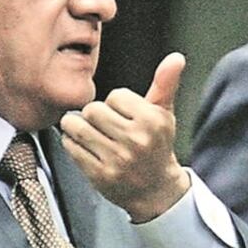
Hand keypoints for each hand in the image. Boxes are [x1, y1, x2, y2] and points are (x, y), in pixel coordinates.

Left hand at [60, 52, 189, 221]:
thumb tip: (176, 58)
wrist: (156, 190)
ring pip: (78, 128)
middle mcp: (136, 140)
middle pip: (93, 110)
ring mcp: (117, 159)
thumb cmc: (157, 146)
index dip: (115, 104)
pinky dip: (72, 143)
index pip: (115, 96)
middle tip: (101, 124)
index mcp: (151, 121)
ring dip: (76, 127)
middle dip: (94, 115)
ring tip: (86, 131)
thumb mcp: (164, 115)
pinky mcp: (100, 175)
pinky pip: (72, 148)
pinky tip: (83, 146)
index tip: (121, 115)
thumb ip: (165, 84)